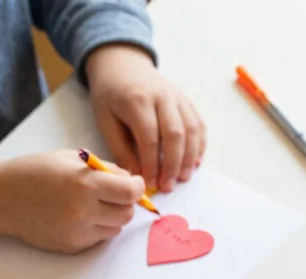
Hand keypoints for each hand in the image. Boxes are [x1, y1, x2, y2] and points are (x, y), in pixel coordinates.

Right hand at [0, 150, 144, 252]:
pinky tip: (80, 215)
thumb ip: (104, 169)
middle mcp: (84, 210)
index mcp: (84, 183)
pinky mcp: (74, 245)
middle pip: (127, 213)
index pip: (130, 192)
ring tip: (94, 204)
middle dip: (126, 202)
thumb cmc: (36, 172)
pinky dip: (98, 227)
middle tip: (114, 194)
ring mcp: (79, 231)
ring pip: (116, 228)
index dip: (137, 187)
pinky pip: (100, 238)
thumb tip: (130, 181)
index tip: (135, 184)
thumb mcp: (70, 159)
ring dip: (113, 216)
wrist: (4, 198)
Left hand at [87, 45, 206, 192]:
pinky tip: (194, 163)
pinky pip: (199, 125)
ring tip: (183, 178)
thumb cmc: (111, 95)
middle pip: (175, 135)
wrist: (123, 64)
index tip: (150, 184)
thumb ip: (120, 149)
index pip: (150, 138)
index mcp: (137, 100)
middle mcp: (162, 96)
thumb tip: (136, 177)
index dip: (152, 165)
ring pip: (192, 130)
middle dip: (173, 165)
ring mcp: (178, 97)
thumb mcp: (105, 121)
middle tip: (168, 186)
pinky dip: (199, 146)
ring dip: (190, 158)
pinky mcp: (187, 101)